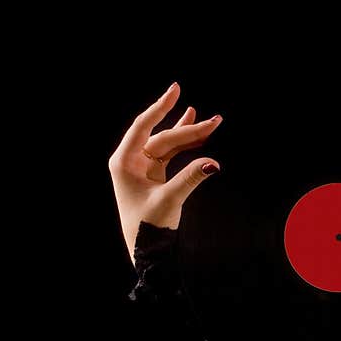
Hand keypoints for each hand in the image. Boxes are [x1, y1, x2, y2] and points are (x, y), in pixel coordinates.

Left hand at [108, 83, 222, 264]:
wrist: (145, 250)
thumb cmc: (147, 227)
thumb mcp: (169, 200)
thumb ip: (191, 178)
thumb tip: (214, 163)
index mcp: (125, 162)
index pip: (144, 127)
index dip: (161, 107)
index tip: (175, 90)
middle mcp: (132, 161)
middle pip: (164, 137)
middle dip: (189, 128)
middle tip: (216, 120)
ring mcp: (143, 167)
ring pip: (169, 144)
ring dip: (190, 134)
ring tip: (211, 121)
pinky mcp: (154, 175)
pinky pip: (172, 154)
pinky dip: (186, 145)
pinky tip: (198, 133)